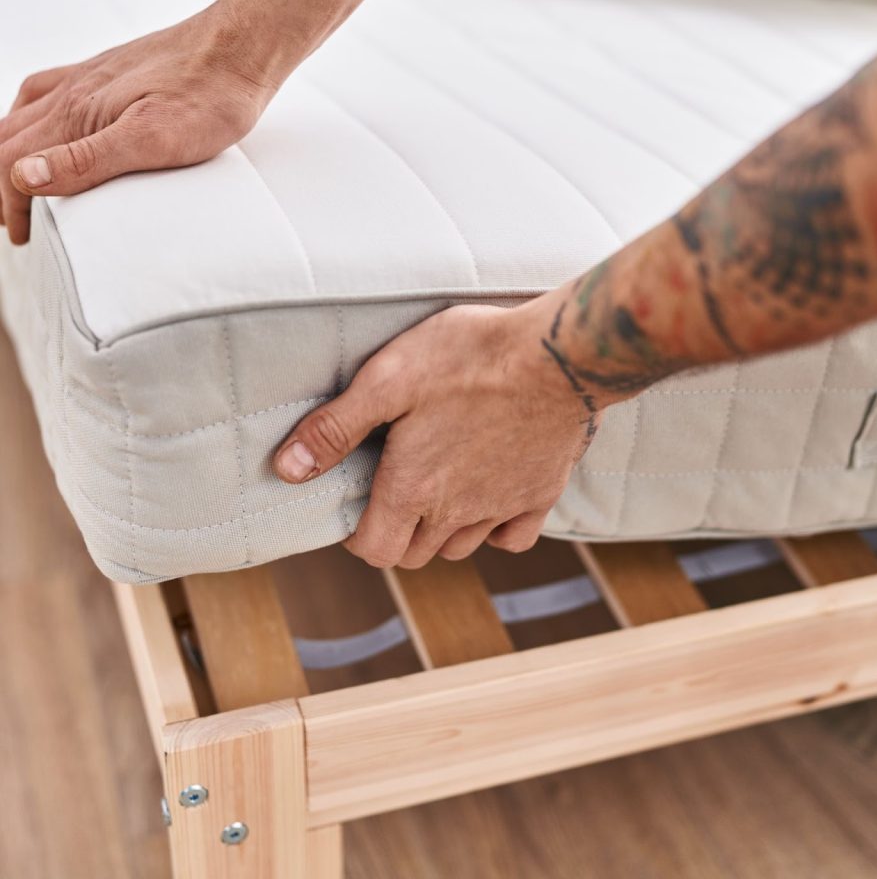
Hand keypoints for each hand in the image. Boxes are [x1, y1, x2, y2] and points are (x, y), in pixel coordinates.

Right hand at [0, 0, 284, 244]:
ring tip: (18, 181)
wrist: (240, 48)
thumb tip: (25, 177)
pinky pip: (49, 91)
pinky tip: (49, 124)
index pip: (12, 162)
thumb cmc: (209, 95)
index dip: (10, 204)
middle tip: (14, 221)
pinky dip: (32, 116)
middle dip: (3, 181)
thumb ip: (87, 160)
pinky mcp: (110, 72)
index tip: (22, 236)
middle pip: (9, 138)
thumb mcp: (153, 140)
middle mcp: (72, 92)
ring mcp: (89, 78)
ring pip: (24, 114)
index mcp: (76, 113)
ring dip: (11, 150)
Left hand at [272, 297, 598, 568]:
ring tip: (436, 487)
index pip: (374, 551)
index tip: (358, 507)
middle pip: (414, 554)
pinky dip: (495, 529)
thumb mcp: (388, 378)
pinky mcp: (541, 495)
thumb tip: (286, 470)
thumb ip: (335, 428)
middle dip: (395, 531)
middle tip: (393, 488)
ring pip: (459, 547)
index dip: (357, 536)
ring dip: (439, 529)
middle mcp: (456, 512)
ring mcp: (502, 507)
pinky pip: (512, 538)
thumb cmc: (469, 357)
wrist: (558, 354)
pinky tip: (488, 497)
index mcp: (413, 489)